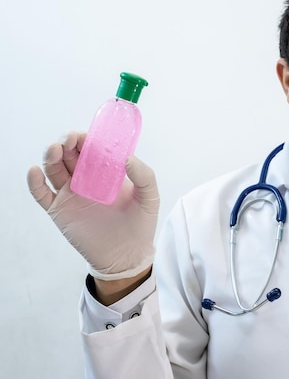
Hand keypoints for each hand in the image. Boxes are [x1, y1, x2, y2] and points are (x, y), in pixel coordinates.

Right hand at [27, 131, 159, 280]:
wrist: (127, 256)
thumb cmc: (140, 225)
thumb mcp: (149, 198)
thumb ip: (144, 176)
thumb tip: (127, 158)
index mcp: (106, 172)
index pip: (92, 149)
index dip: (87, 139)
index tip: (86, 135)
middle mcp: (85, 179)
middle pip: (70, 154)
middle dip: (67, 142)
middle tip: (69, 140)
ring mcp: (70, 194)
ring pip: (54, 169)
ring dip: (51, 156)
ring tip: (54, 150)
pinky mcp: (58, 211)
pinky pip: (41, 194)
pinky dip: (35, 182)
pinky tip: (35, 171)